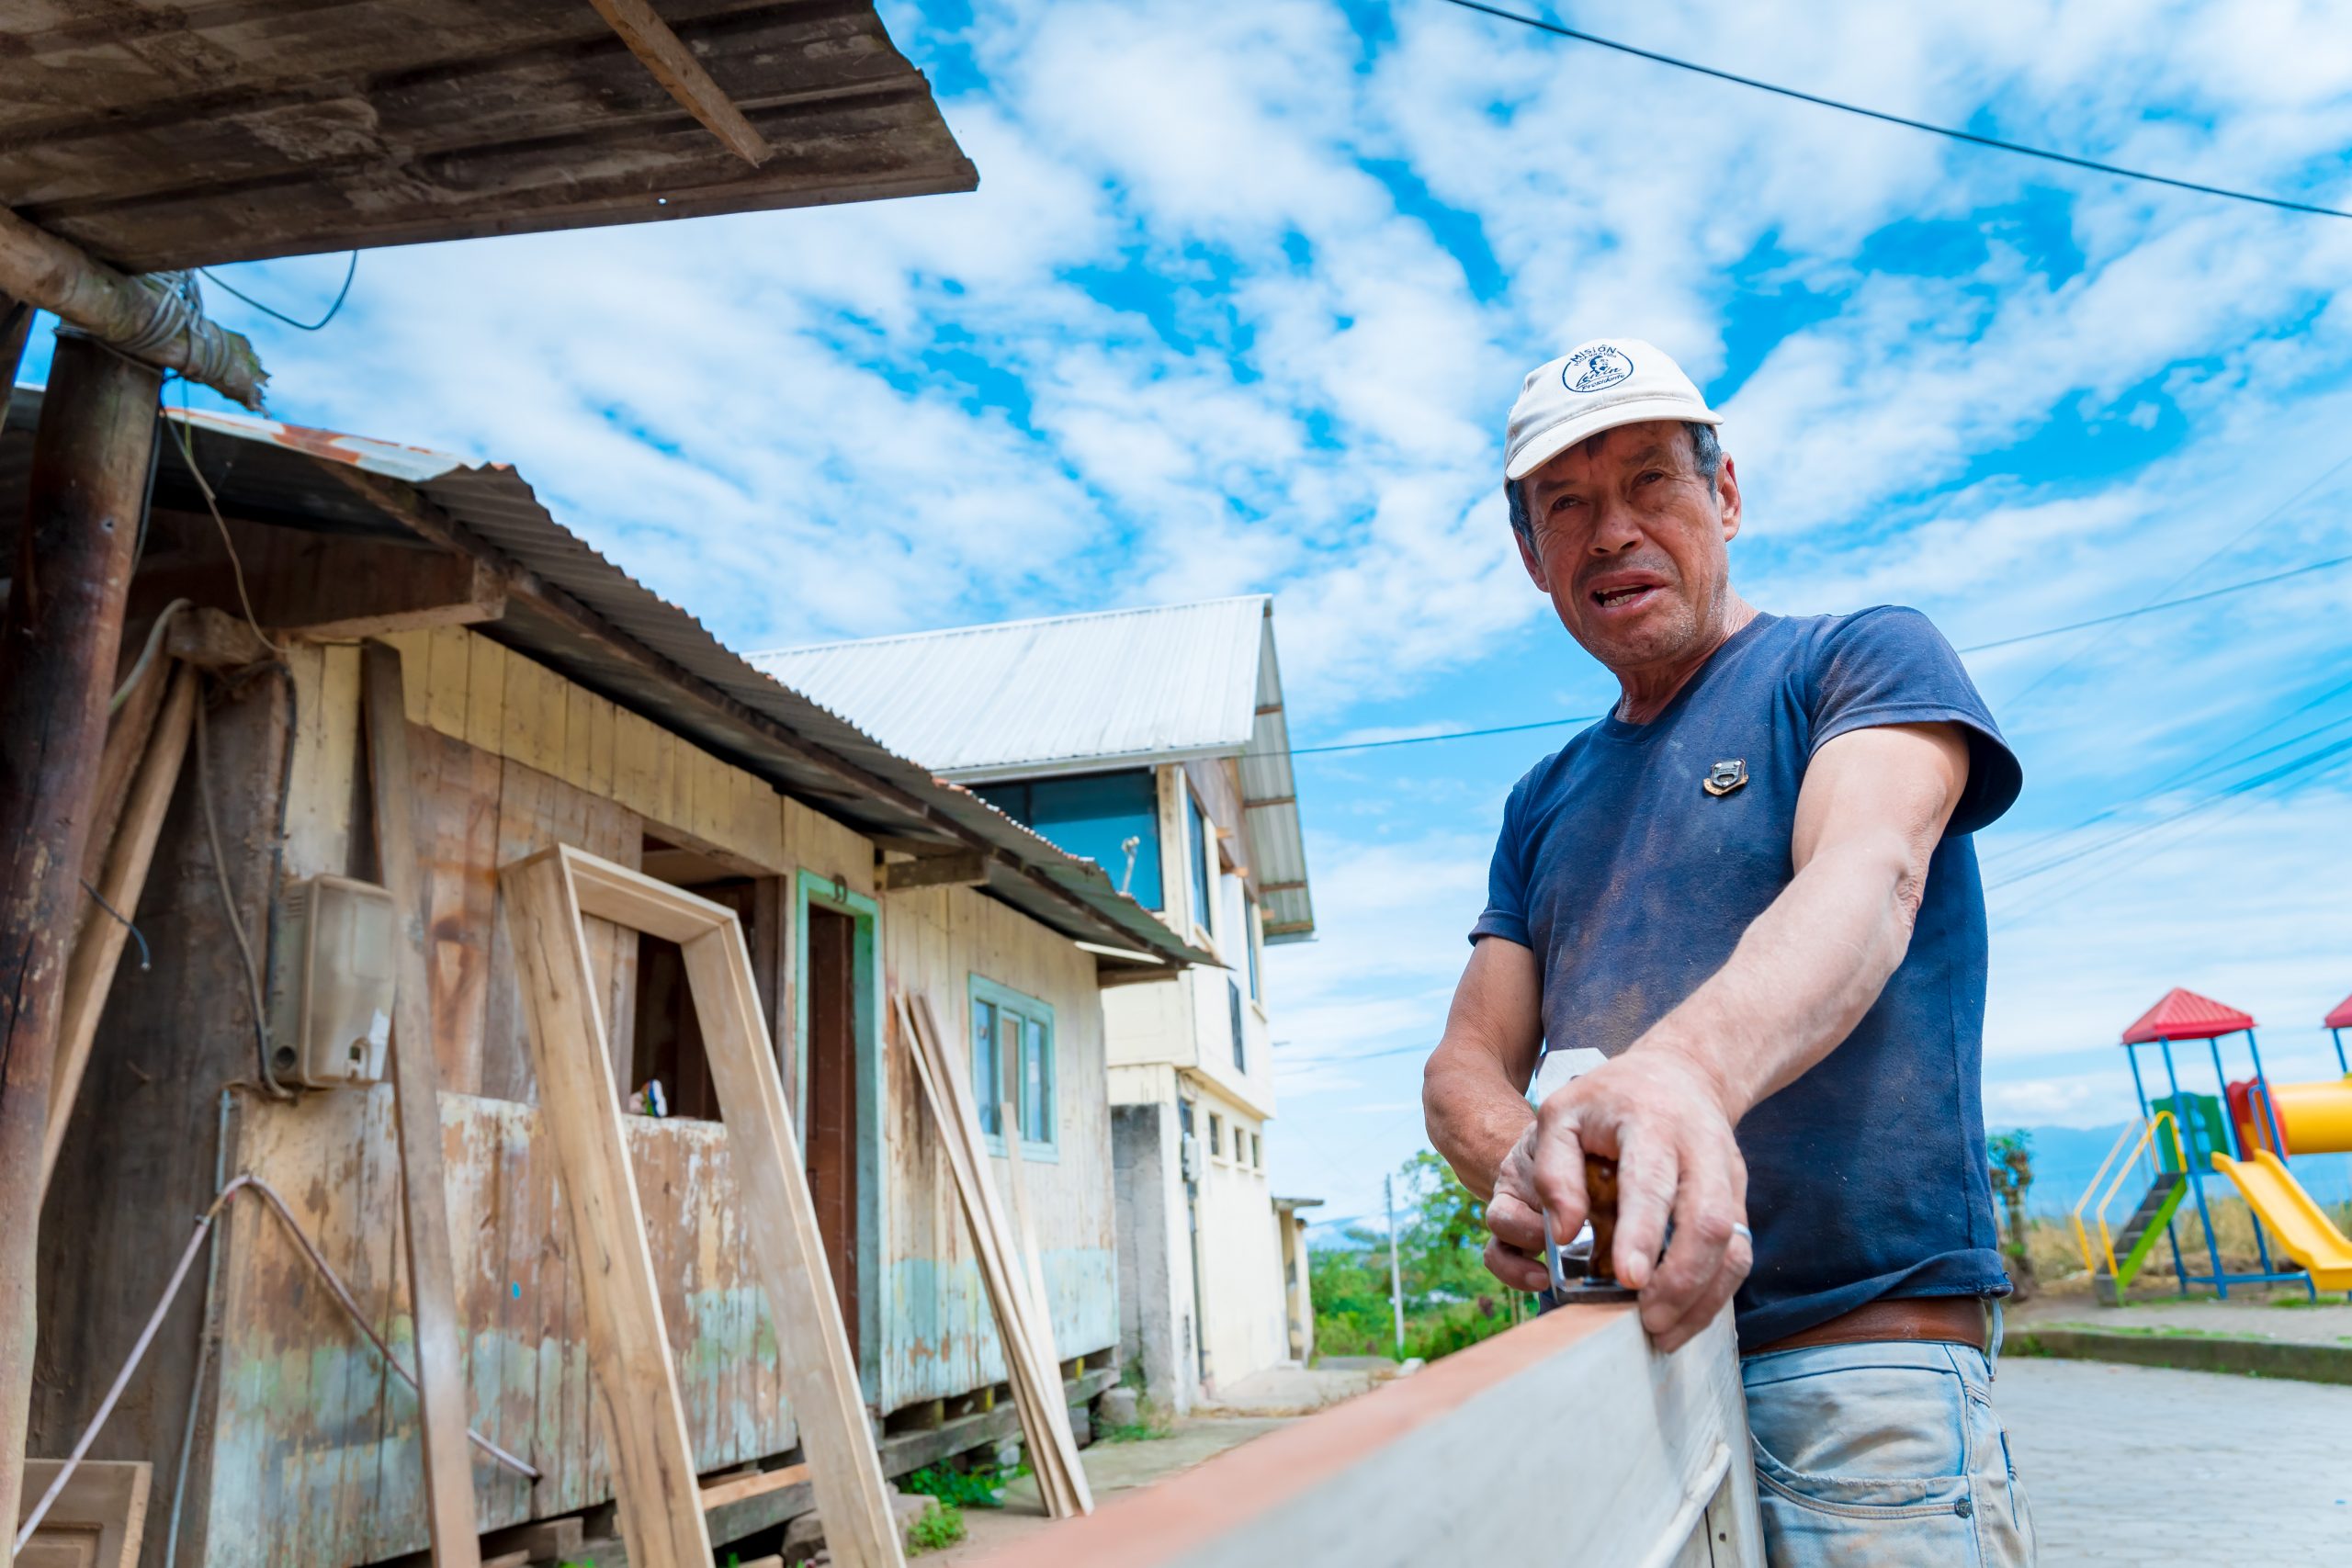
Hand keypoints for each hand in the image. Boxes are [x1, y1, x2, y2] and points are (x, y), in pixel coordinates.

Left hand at [1485, 1050, 1753, 1350]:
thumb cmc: (1610, 1098)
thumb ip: (1552, 1170)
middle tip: (1646, 1319)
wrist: (1683, 1074)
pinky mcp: (1740, 1202)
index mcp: (1653, 1123)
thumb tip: (1563, 1236)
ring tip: (1663, 1333)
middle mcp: (1702, 1151)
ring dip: (1703, 1298)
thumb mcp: (1562, 1112)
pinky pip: (1739, 1256)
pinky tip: (1684, 1319)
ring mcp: (1729, 1178)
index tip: (1629, 1279)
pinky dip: (1715, 1294)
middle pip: (1709, 1221)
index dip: (1645, 1233)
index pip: (1654, 1182)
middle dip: (1682, 1279)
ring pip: (1734, 1246)